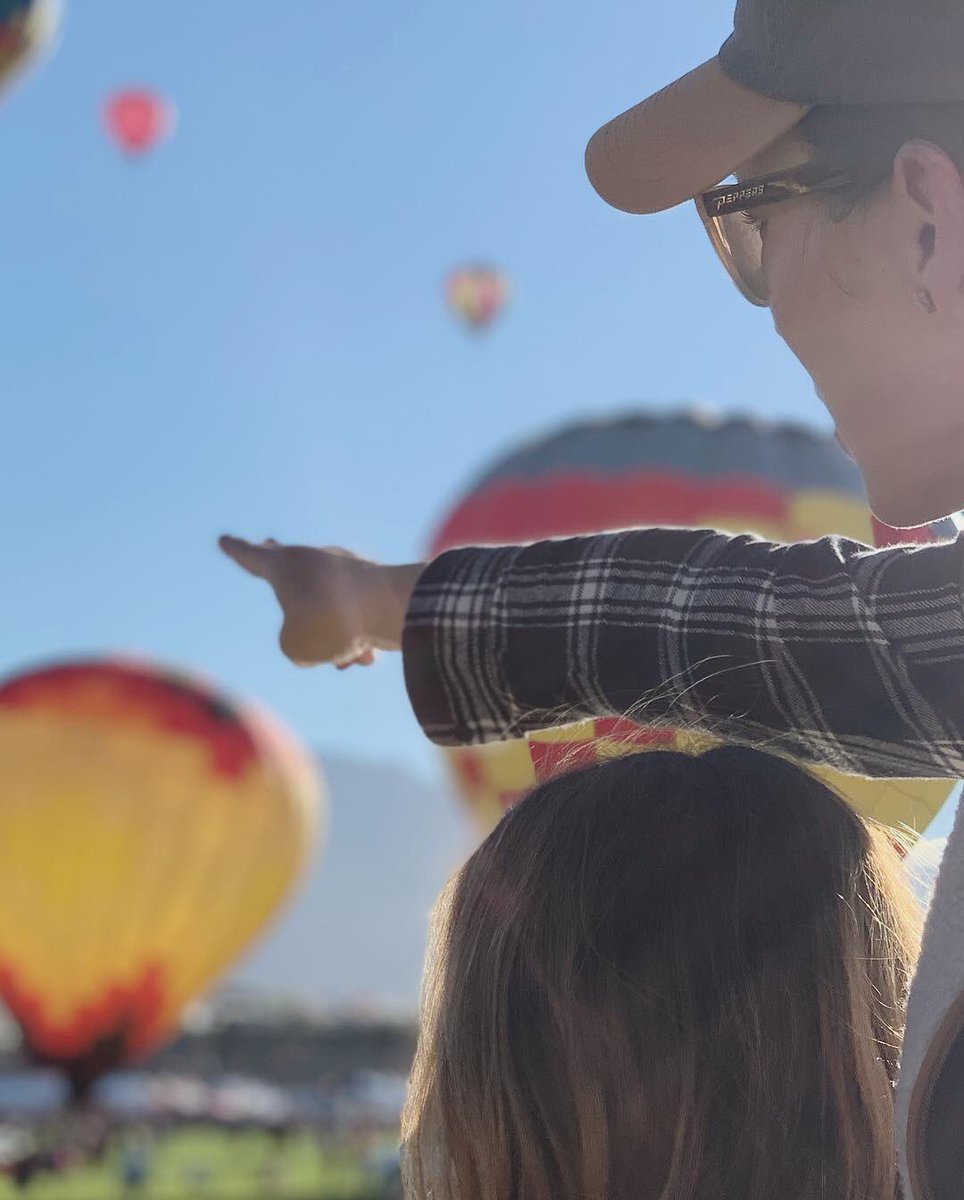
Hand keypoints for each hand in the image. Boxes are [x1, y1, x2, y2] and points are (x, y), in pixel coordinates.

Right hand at [219, 536, 423, 667]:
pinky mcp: (376, 583)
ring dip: (336, 639)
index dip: (236, 552)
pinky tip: (370, 656)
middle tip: (267, 543)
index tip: (224, 539)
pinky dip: (359, 638)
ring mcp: (348, 568)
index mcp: (286, 565)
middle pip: (292, 565)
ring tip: (350, 658)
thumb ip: (296, 642)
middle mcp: (316, 560)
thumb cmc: (332, 622)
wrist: (391, 608)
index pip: (252, 557)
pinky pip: (356, 617)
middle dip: (279, 565)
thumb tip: (321, 638)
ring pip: (330, 610)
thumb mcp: (296, 646)